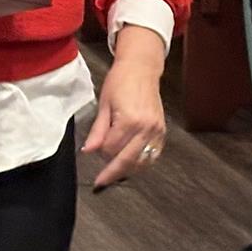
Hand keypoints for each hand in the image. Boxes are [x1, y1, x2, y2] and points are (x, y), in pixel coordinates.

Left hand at [85, 26, 167, 189]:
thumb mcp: (104, 104)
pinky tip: (131, 163)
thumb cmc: (119, 82)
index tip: (91, 153)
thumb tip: (89, 151)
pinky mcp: (162, 132)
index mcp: (130, 120)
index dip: (100, 153)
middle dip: (113, 172)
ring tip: (114, 173)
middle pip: (128, 160)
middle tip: (102, 181)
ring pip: (142, 161)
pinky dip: (141, 162)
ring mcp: (157, 131)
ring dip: (128, 169)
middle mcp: (146, 128)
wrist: (141, 69)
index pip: (112, 148)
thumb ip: (98, 131)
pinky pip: (152, 155)